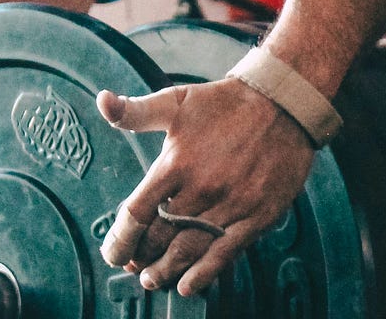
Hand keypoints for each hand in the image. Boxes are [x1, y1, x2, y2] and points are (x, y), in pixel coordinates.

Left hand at [95, 76, 315, 295]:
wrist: (283, 103)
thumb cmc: (225, 104)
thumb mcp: (175, 101)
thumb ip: (135, 111)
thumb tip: (102, 102)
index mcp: (176, 163)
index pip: (137, 212)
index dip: (120, 239)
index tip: (113, 252)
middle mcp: (201, 187)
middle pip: (160, 237)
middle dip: (141, 257)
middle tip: (134, 267)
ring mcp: (231, 204)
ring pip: (189, 249)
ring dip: (166, 270)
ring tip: (153, 279)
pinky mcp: (257, 215)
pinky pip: (226, 252)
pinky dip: (204, 273)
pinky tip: (188, 285)